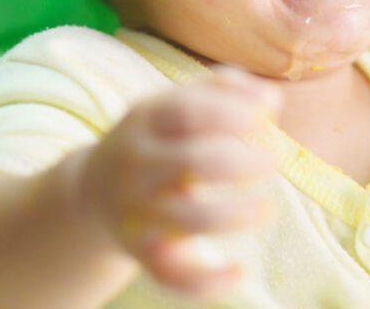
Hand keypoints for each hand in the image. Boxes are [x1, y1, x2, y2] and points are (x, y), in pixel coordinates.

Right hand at [72, 69, 281, 297]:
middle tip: (275, 159)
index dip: (232, 113)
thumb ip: (225, 88)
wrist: (94, 189)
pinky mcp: (141, 252)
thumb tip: (271, 100)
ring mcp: (136, 211)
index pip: (188, 111)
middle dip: (240, 161)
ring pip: (185, 219)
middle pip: (189, 161)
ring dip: (234, 215)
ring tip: (267, 210)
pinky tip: (241, 273)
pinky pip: (169, 274)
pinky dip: (206, 282)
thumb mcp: (178, 101)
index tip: (267, 117)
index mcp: (147, 120)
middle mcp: (137, 165)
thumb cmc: (161, 137)